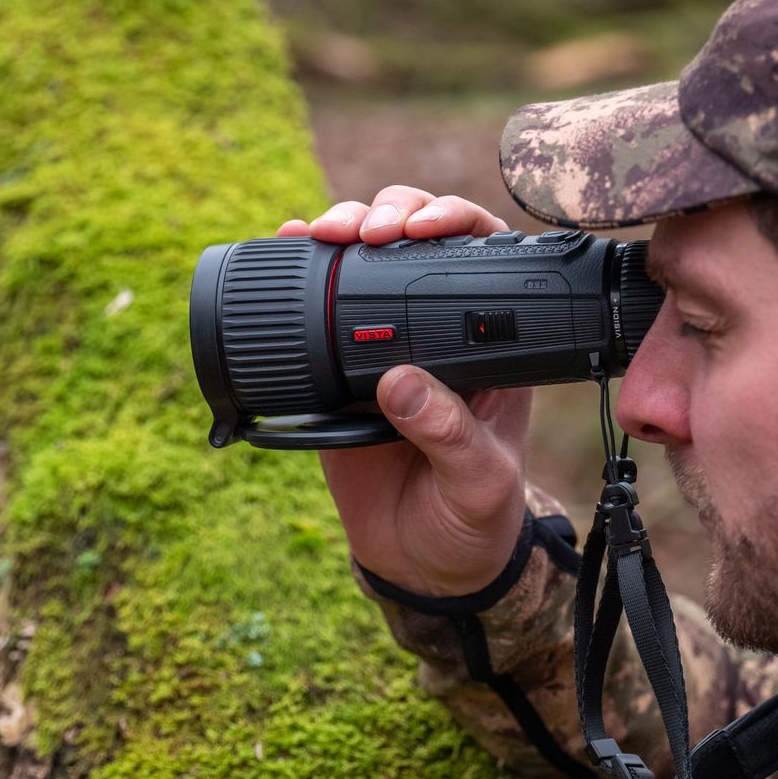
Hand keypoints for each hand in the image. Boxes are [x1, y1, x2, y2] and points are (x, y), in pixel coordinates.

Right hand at [278, 186, 532, 596]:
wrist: (423, 565)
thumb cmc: (473, 520)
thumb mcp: (478, 483)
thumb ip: (449, 436)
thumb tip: (399, 382)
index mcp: (489, 349)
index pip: (484, 260)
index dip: (457, 223)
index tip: (426, 228)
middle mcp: (439, 335)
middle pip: (418, 243)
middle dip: (393, 214)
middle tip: (367, 229)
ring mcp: (384, 348)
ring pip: (365, 264)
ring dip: (344, 230)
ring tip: (324, 231)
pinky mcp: (338, 373)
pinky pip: (317, 313)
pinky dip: (300, 275)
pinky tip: (288, 249)